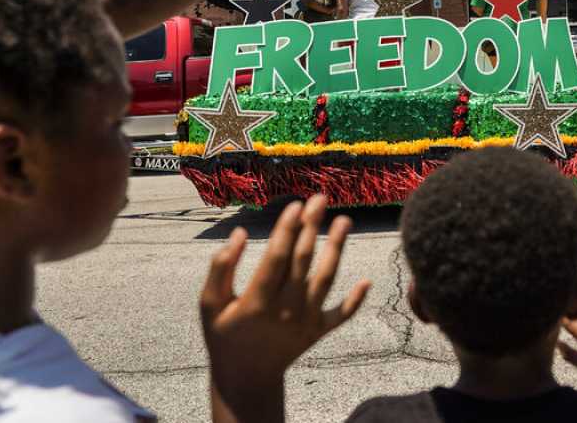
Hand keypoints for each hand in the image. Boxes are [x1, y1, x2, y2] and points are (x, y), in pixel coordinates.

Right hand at [200, 195, 370, 408]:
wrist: (245, 377)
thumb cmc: (224, 334)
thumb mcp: (210, 305)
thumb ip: (221, 268)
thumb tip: (240, 234)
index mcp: (256, 301)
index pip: (276, 257)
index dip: (286, 229)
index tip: (295, 204)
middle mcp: (285, 310)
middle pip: (303, 261)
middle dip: (312, 226)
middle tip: (320, 198)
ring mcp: (305, 322)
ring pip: (326, 279)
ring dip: (337, 248)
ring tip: (345, 220)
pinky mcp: (319, 332)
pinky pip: (341, 314)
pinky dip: (355, 300)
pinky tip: (366, 281)